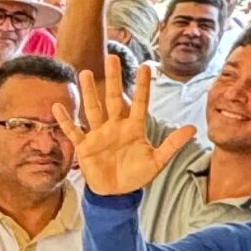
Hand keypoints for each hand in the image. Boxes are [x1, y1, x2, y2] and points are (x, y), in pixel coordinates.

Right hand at [57, 56, 193, 195]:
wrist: (116, 193)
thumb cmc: (136, 175)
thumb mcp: (157, 161)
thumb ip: (172, 144)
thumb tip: (193, 128)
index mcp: (134, 128)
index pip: (140, 103)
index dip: (143, 86)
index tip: (146, 66)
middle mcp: (115, 126)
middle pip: (114, 99)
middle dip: (113, 79)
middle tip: (112, 57)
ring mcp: (98, 134)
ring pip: (93, 109)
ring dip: (89, 92)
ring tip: (85, 73)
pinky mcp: (84, 147)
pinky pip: (74, 131)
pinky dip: (66, 120)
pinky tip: (57, 107)